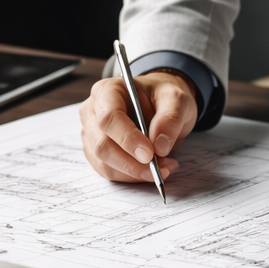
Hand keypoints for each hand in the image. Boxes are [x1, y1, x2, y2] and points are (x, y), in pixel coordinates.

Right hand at [80, 70, 197, 182]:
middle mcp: (93, 112)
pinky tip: (152, 170)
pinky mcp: (96, 153)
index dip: (127, 139)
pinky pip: (110, 172)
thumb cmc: (162, 97)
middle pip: (102, 145)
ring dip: (135, 173)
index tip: (149, 154)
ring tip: (164, 167)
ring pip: (105, 163)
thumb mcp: (176, 99)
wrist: (160, 105)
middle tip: (160, 168)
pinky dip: (132, 177)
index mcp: (107, 91)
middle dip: (132, 163)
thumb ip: (170, 118)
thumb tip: (160, 146)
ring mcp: (91, 135)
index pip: (109, 118)